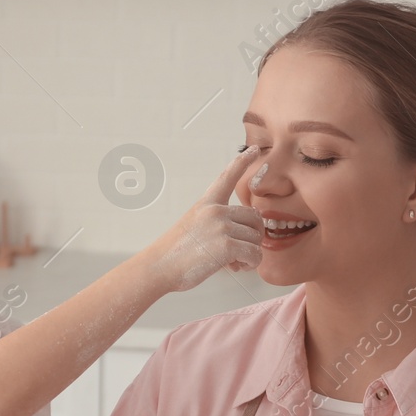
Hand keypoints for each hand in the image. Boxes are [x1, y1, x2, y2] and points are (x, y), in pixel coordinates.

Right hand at [146, 146, 264, 290]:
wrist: (158, 267)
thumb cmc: (177, 252)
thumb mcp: (195, 225)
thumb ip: (219, 222)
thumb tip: (249, 233)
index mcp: (207, 203)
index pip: (228, 177)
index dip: (243, 161)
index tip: (256, 149)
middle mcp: (216, 210)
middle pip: (255, 218)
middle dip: (252, 237)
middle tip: (236, 252)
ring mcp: (221, 227)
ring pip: (257, 240)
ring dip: (249, 255)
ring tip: (231, 262)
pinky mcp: (226, 246)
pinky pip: (255, 255)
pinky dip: (249, 265)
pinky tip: (234, 267)